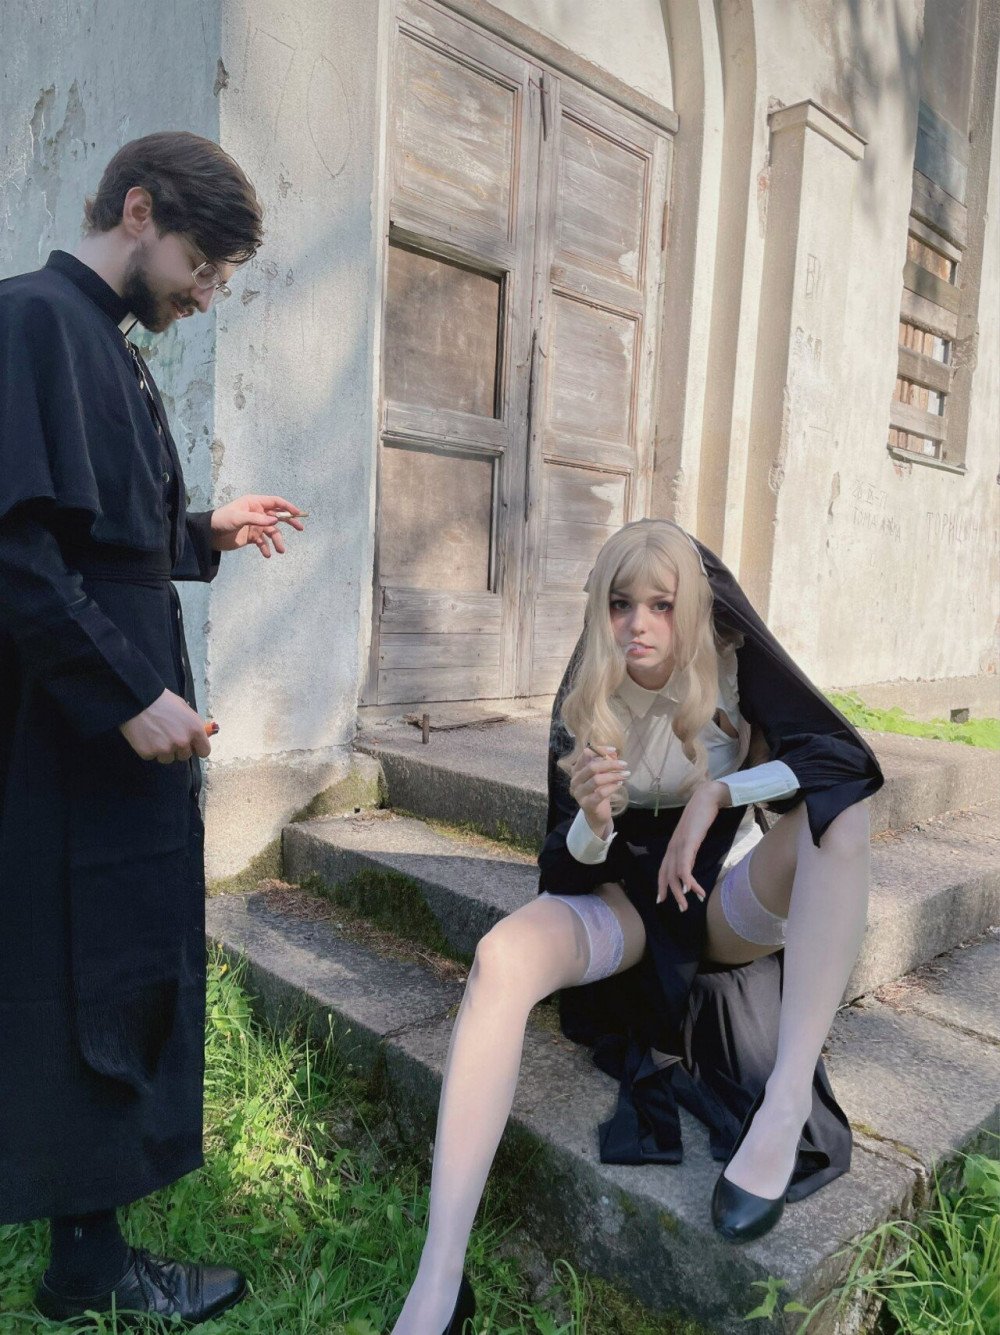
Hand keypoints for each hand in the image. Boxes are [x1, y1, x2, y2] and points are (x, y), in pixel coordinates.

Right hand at [120, 689, 212, 763]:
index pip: (204, 752)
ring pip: (168, 759)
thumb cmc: (163, 701)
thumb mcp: (185, 708)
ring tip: (155, 735)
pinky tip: (145, 736)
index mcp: (195, 730)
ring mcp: (165, 749)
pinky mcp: (149, 753)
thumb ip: (194, 724)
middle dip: (179, 749)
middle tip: (168, 736)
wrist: (138, 700)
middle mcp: (182, 742)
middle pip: (185, 756)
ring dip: (163, 751)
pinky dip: (149, 749)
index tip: (192, 746)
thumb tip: (201, 736)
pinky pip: (152, 756)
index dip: (197, 748)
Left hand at [209, 494, 305, 556]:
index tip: (298, 513)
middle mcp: (257, 513)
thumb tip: (276, 521)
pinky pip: (263, 543)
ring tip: (280, 550)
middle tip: (300, 528)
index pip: (275, 502)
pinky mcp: (251, 537)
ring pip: (271, 532)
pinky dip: (266, 548)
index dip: (287, 507)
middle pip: (277, 517)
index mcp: (254, 503)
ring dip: (277, 541)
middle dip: (289, 522)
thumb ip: (257, 519)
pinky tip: (267, 554)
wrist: (209, 535)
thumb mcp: (239, 518)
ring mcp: (255, 525)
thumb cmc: (222, 520)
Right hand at [569, 746, 630, 837]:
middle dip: (610, 764)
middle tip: (624, 764)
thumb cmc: (599, 791)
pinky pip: (601, 793)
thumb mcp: (602, 775)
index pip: (585, 754)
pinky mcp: (587, 804)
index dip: (599, 750)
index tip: (614, 750)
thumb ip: (605, 763)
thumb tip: (613, 753)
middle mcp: (575, 780)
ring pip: (597, 780)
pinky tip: (620, 784)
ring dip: (613, 776)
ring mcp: (579, 793)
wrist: (596, 814)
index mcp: (576, 770)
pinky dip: (612, 787)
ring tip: (625, 775)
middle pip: (592, 767)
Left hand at [657, 780, 729, 909]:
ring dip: (681, 892)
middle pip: (666, 875)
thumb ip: (690, 848)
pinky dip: (686, 879)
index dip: (661, 886)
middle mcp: (672, 847)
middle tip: (681, 909)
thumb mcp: (694, 836)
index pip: (662, 870)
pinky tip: (691, 889)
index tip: (662, 900)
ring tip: (687, 905)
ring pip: (675, 874)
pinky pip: (684, 864)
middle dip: (671, 894)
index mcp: (673, 846)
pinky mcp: (688, 842)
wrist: (707, 797)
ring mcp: (679, 844)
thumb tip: (691, 859)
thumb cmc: (702, 815)